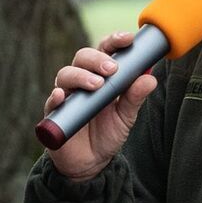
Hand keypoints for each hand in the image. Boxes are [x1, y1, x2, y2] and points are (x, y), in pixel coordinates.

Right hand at [41, 30, 158, 180]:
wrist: (90, 164)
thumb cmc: (107, 134)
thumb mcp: (126, 116)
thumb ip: (135, 97)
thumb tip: (150, 78)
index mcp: (100, 76)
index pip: (104, 51)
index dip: (114, 41)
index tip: (128, 38)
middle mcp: (81, 81)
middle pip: (82, 57)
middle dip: (97, 59)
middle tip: (112, 69)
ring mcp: (67, 96)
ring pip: (65, 74)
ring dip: (80, 76)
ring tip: (96, 85)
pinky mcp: (54, 114)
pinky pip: (51, 102)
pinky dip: (56, 96)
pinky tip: (62, 96)